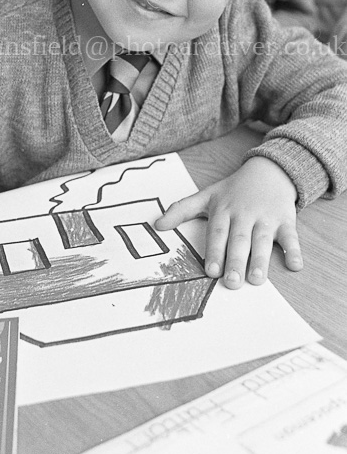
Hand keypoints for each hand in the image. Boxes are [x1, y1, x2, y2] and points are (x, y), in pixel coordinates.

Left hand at [155, 158, 302, 289]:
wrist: (269, 171)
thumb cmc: (234, 189)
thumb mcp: (207, 195)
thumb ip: (182, 210)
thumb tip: (157, 225)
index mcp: (224, 210)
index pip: (217, 232)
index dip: (214, 251)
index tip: (211, 271)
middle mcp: (245, 214)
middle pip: (239, 239)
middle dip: (235, 260)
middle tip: (231, 282)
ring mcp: (266, 217)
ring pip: (263, 240)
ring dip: (261, 259)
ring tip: (257, 279)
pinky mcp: (286, 220)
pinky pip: (291, 236)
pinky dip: (295, 251)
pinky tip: (296, 266)